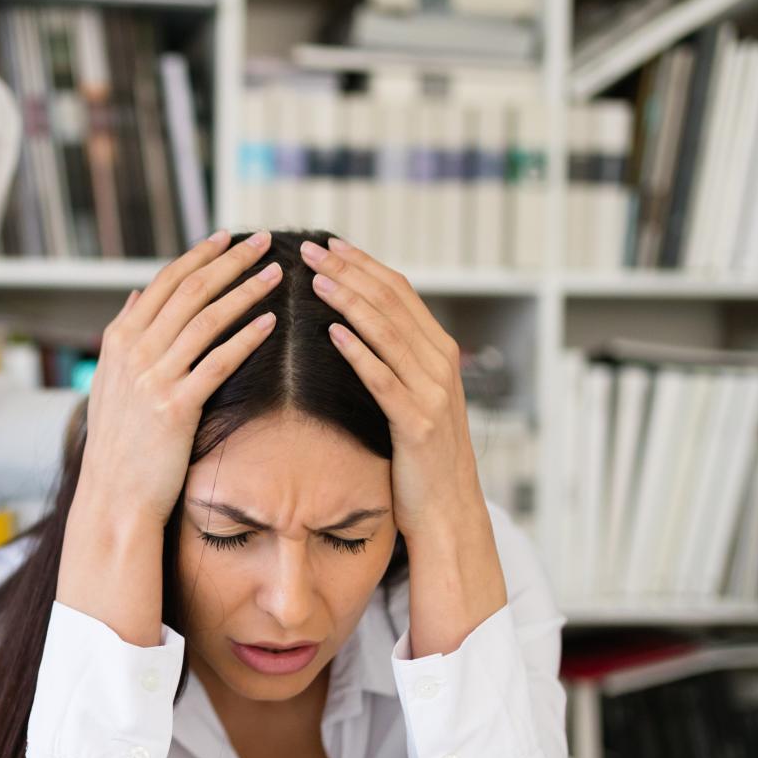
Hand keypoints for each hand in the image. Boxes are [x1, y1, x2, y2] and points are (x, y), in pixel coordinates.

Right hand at [75, 229, 281, 524]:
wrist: (113, 496)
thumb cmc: (118, 443)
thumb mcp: (109, 382)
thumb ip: (123, 335)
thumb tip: (135, 294)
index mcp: (118, 340)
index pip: (164, 282)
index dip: (199, 256)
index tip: (228, 237)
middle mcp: (133, 353)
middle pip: (190, 292)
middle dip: (230, 262)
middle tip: (263, 241)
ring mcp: (153, 379)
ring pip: (207, 320)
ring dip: (245, 291)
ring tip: (275, 274)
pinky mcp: (175, 408)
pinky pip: (217, 362)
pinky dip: (246, 338)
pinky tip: (271, 323)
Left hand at [300, 237, 505, 654]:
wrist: (447, 513)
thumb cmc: (418, 460)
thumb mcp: (408, 401)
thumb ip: (392, 364)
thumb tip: (355, 328)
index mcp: (437, 353)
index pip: (400, 293)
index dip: (363, 265)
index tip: (328, 244)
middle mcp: (441, 365)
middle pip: (393, 303)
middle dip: (350, 271)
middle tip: (310, 248)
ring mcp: (434, 393)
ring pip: (389, 333)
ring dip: (350, 301)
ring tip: (315, 278)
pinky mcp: (419, 424)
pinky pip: (384, 380)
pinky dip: (359, 352)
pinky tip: (331, 332)